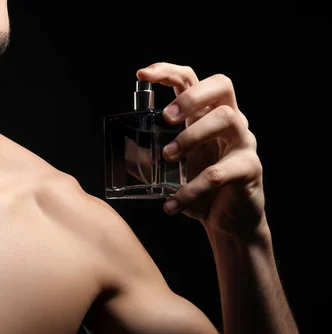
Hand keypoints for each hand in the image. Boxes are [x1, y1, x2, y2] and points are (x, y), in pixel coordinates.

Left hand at [137, 63, 264, 235]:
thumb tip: (123, 149)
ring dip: (191, 136)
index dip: (168, 72)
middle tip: (166, 117)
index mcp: (206, 116)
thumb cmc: (201, 190)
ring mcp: (243, 143)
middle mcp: (230, 122)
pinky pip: (220, 172)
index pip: (191, 80)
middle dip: (190, 96)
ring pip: (226, 119)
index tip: (142, 75)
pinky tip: (173, 204)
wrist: (228, 223)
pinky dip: (192, 189)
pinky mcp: (249, 169)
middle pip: (221, 85)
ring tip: (168, 157)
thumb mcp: (171, 171)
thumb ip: (150, 157)